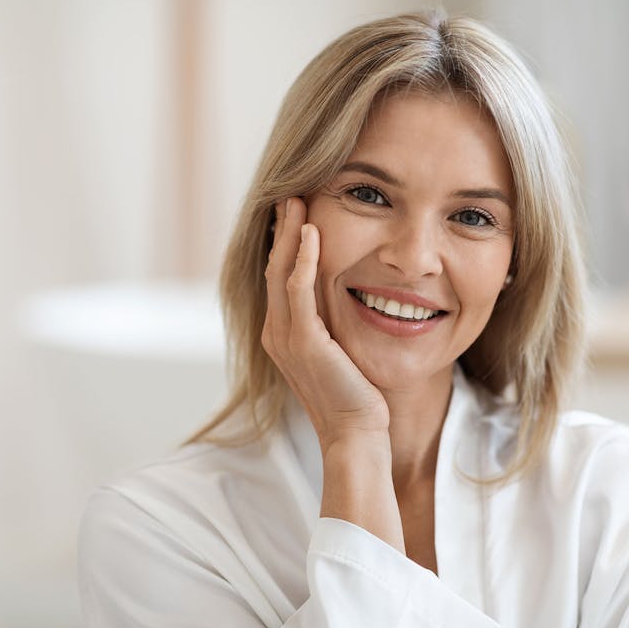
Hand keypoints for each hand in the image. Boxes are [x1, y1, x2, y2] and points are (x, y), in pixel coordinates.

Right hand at [262, 197, 390, 454]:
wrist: (355, 432)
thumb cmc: (355, 394)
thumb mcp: (338, 351)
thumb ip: (331, 323)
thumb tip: (343, 296)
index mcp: (282, 334)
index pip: (278, 278)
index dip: (284, 244)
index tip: (295, 214)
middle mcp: (276, 332)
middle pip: (273, 268)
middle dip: (281, 230)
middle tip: (290, 195)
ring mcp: (285, 338)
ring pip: (281, 273)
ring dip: (288, 235)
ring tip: (296, 201)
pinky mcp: (304, 342)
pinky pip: (299, 291)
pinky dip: (303, 259)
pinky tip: (311, 234)